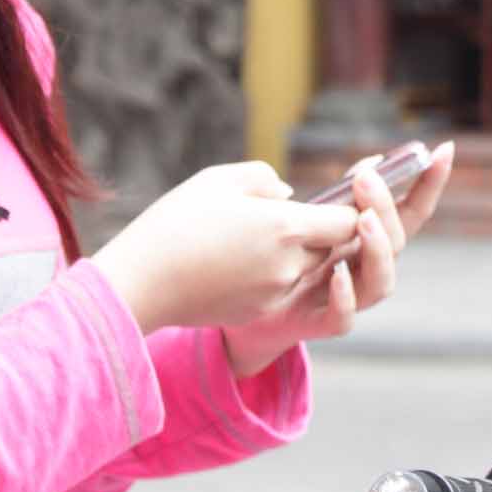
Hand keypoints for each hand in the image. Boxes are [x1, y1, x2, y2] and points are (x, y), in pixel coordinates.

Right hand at [86, 162, 359, 333]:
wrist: (139, 282)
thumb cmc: (176, 222)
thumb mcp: (220, 180)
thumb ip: (265, 179)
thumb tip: (287, 195)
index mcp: (287, 227)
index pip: (349, 219)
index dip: (353, 205)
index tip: (346, 191)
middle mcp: (289, 265)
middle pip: (333, 246)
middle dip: (326, 228)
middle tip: (307, 207)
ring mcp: (275, 293)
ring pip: (308, 268)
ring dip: (300, 250)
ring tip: (264, 231)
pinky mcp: (256, 311)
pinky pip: (281, 287)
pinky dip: (274, 271)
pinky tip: (241, 255)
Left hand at [221, 142, 456, 376]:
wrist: (247, 310)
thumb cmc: (283, 258)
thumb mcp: (311, 219)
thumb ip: (341, 198)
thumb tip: (371, 165)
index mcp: (368, 241)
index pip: (410, 212)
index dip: (429, 184)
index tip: (444, 150)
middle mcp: (365, 270)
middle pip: (396, 242)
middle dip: (386, 208)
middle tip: (367, 179)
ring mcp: (346, 299)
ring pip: (380, 283)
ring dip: (377, 250)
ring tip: (364, 221)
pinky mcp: (319, 325)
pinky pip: (342, 319)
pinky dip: (345, 297)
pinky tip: (337, 273)